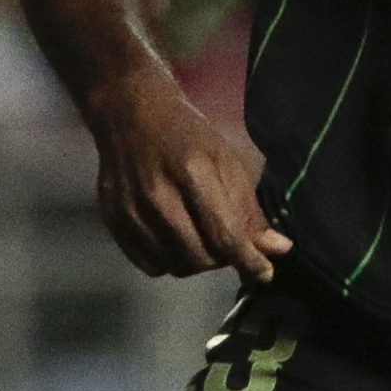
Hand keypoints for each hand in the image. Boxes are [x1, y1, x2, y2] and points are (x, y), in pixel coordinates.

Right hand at [90, 73, 290, 280]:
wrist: (133, 116)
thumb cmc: (190, 136)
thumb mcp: (229, 162)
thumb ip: (249, 210)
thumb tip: (277, 249)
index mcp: (193, 173)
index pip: (224, 234)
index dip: (248, 261)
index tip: (265, 274)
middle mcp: (157, 195)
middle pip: (199, 256)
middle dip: (224, 260)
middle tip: (232, 246)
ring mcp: (130, 210)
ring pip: (175, 265)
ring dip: (199, 263)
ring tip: (206, 240)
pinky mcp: (112, 221)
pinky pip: (149, 265)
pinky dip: (170, 262)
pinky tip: (178, 241)